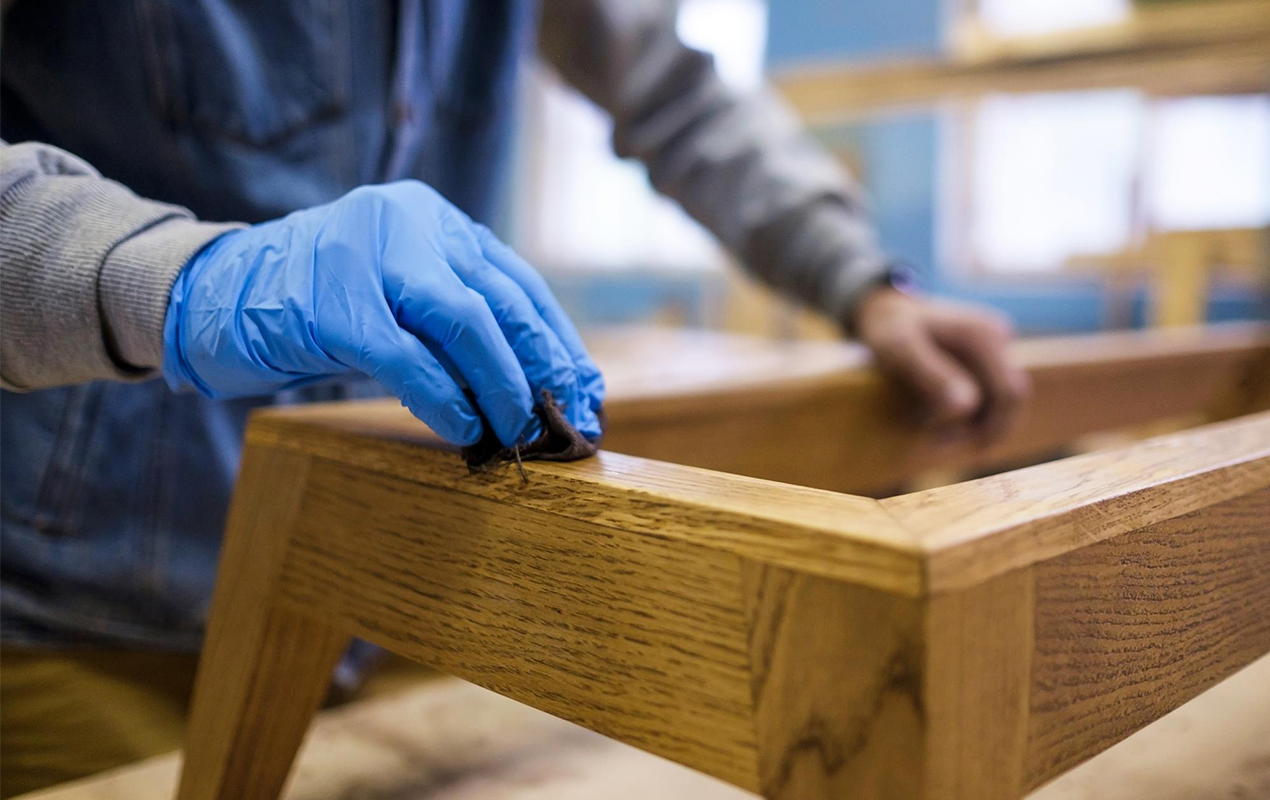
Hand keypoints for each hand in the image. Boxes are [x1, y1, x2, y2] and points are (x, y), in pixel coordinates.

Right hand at [163, 180, 604, 447]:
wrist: (208, 295)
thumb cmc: (313, 306)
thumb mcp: (395, 299)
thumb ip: (453, 325)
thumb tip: (530, 388)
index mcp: (432, 219)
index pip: (517, 283)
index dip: (556, 342)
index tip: (584, 393)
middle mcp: (409, 223)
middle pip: (501, 300)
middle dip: (542, 368)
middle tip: (566, 423)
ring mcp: (368, 257)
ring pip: (466, 322)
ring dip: (504, 385)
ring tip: (520, 433)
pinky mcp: (331, 304)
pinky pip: (407, 357)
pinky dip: (444, 398)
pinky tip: (466, 431)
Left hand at [853, 288, 1029, 441]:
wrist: (886, 311)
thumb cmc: (888, 330)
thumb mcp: (898, 350)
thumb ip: (931, 375)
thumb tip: (966, 408)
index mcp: (984, 335)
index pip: (1009, 394)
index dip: (986, 426)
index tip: (942, 441)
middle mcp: (998, 338)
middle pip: (1010, 400)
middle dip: (980, 430)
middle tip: (937, 444)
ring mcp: (996, 347)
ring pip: (1000, 401)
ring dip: (974, 424)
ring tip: (932, 433)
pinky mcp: (987, 358)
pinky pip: (988, 394)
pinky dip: (968, 413)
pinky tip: (934, 417)